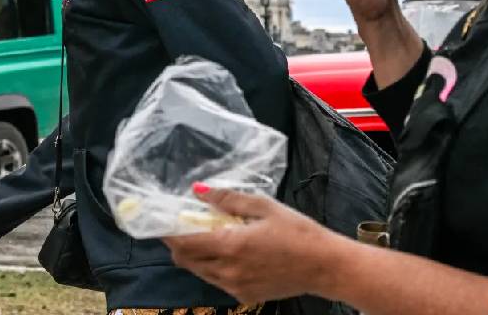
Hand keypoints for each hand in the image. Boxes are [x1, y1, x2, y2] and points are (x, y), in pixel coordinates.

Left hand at [163, 186, 341, 302]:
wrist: (325, 267)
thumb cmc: (298, 232)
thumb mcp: (264, 207)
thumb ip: (228, 199)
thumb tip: (198, 191)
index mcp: (230, 246)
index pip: (184, 244)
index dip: (168, 233)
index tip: (162, 220)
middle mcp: (227, 271)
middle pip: (186, 261)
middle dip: (178, 244)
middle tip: (184, 226)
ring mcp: (235, 288)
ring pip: (199, 273)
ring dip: (196, 256)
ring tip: (208, 237)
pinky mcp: (245, 297)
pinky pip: (217, 282)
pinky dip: (214, 268)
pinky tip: (229, 253)